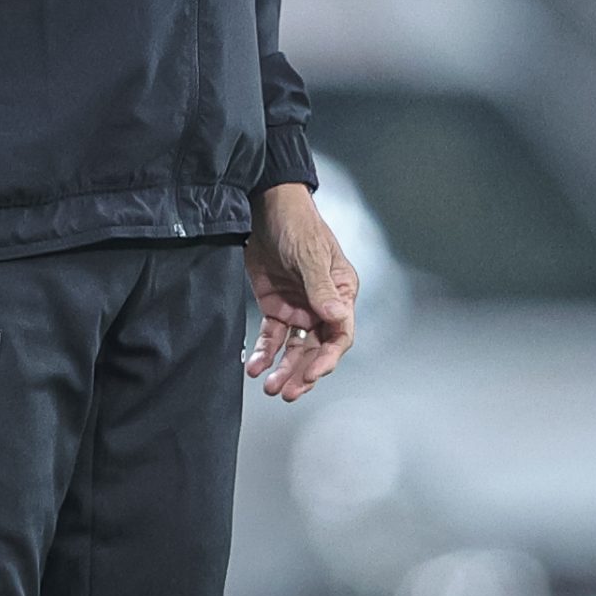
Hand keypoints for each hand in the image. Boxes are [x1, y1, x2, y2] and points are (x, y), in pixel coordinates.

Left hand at [244, 184, 358, 401]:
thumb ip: (321, 287)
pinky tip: (254, 367)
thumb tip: (337, 316)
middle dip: (303, 372)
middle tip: (287, 391)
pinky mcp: (275, 305)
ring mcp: (299, 306)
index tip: (312, 374)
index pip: (340, 334)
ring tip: (269, 387)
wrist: (263, 204)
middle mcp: (322, 304)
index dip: (328, 358)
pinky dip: (264, 353)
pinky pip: (272, 336)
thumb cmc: (296, 223)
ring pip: (295, 348)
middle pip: (317, 348)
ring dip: (284, 369)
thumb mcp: (309, 254)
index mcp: (341, 292)